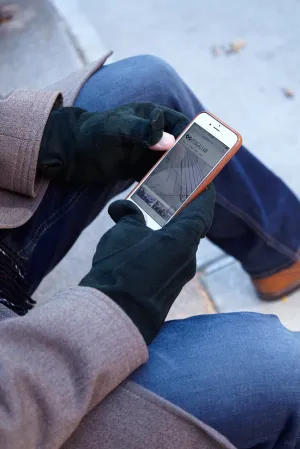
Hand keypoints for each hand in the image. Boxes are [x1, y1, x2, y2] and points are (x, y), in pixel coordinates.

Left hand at [38, 103, 188, 182]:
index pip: (181, 124)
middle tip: (200, 175)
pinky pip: (156, 177)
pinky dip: (164, 185)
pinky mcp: (138, 169)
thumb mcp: (116, 127)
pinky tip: (171, 195)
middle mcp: (153, 134)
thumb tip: (170, 141)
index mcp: (152, 116)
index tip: (203, 153)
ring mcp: (146, 152)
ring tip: (189, 188)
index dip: (193, 137)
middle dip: (190, 159)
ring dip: (179, 175)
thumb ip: (142, 131)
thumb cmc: (92, 133)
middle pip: (180, 146)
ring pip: (170, 163)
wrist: (71, 152)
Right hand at [80, 185, 214, 343]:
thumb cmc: (120, 268)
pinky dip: (163, 248)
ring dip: (169, 231)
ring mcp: (181, 276)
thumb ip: (129, 216)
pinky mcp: (170, 289)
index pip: (203, 208)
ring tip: (150, 220)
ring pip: (180, 245)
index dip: (204, 192)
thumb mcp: (123, 233)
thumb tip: (125, 209)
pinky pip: (171, 261)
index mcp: (184, 238)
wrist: (116, 315)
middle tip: (169, 197)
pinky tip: (143, 246)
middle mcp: (189, 257)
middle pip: (191, 226)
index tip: (203, 182)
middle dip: (181, 211)